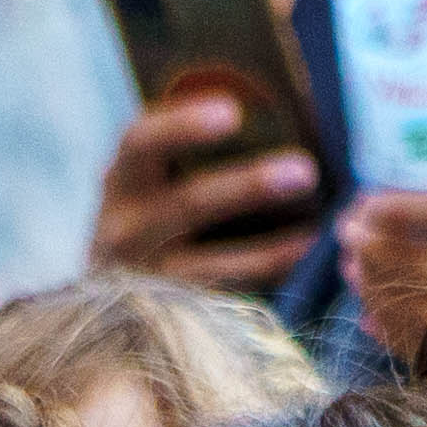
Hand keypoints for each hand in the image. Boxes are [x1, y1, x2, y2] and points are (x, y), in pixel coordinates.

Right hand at [86, 83, 320, 288]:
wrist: (109, 301)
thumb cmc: (153, 219)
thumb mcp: (153, 182)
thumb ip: (192, 151)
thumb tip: (279, 111)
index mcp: (123, 178)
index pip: (141, 141)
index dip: (183, 125)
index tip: (233, 113)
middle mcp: (125, 228)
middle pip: (188, 203)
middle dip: (250, 186)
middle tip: (305, 171)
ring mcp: (146, 278)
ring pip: (211, 264)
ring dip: (269, 249)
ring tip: (317, 230)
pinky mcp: (169, 316)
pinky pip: (225, 297)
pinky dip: (267, 278)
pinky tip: (303, 260)